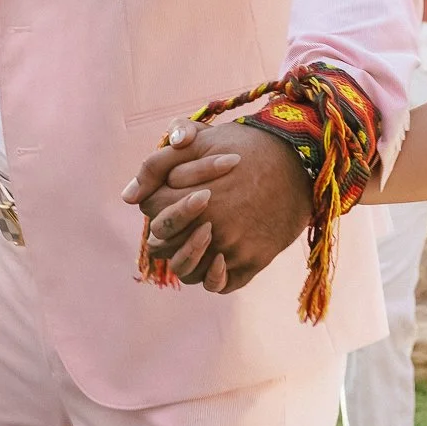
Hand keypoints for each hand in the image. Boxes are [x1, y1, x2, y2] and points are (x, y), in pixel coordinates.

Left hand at [124, 118, 305, 293]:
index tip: (173, 190)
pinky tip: (216, 255)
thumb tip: (128, 197)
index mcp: (193, 198)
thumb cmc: (245, 147)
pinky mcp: (254, 260)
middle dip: (168, 227)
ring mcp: (233, 248)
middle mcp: (212, 228)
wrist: (299, 161)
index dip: (157, 197)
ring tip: (197, 235)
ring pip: (188, 270)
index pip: (150, 209)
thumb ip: (158, 164)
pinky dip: (213, 275)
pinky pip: (220, 284)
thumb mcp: (200, 141)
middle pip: (164, 244)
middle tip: (185, 213)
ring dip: (185, 255)